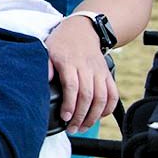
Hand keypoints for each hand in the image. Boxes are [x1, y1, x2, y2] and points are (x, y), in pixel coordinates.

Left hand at [46, 16, 119, 132]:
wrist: (83, 29)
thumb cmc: (61, 42)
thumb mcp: (46, 49)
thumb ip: (45, 66)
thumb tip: (44, 81)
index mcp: (69, 62)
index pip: (72, 86)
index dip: (70, 104)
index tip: (65, 117)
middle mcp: (87, 67)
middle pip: (88, 95)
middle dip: (80, 115)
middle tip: (72, 128)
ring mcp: (99, 71)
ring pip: (102, 97)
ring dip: (94, 116)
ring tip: (83, 127)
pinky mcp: (107, 74)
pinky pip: (113, 94)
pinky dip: (108, 108)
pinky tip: (99, 116)